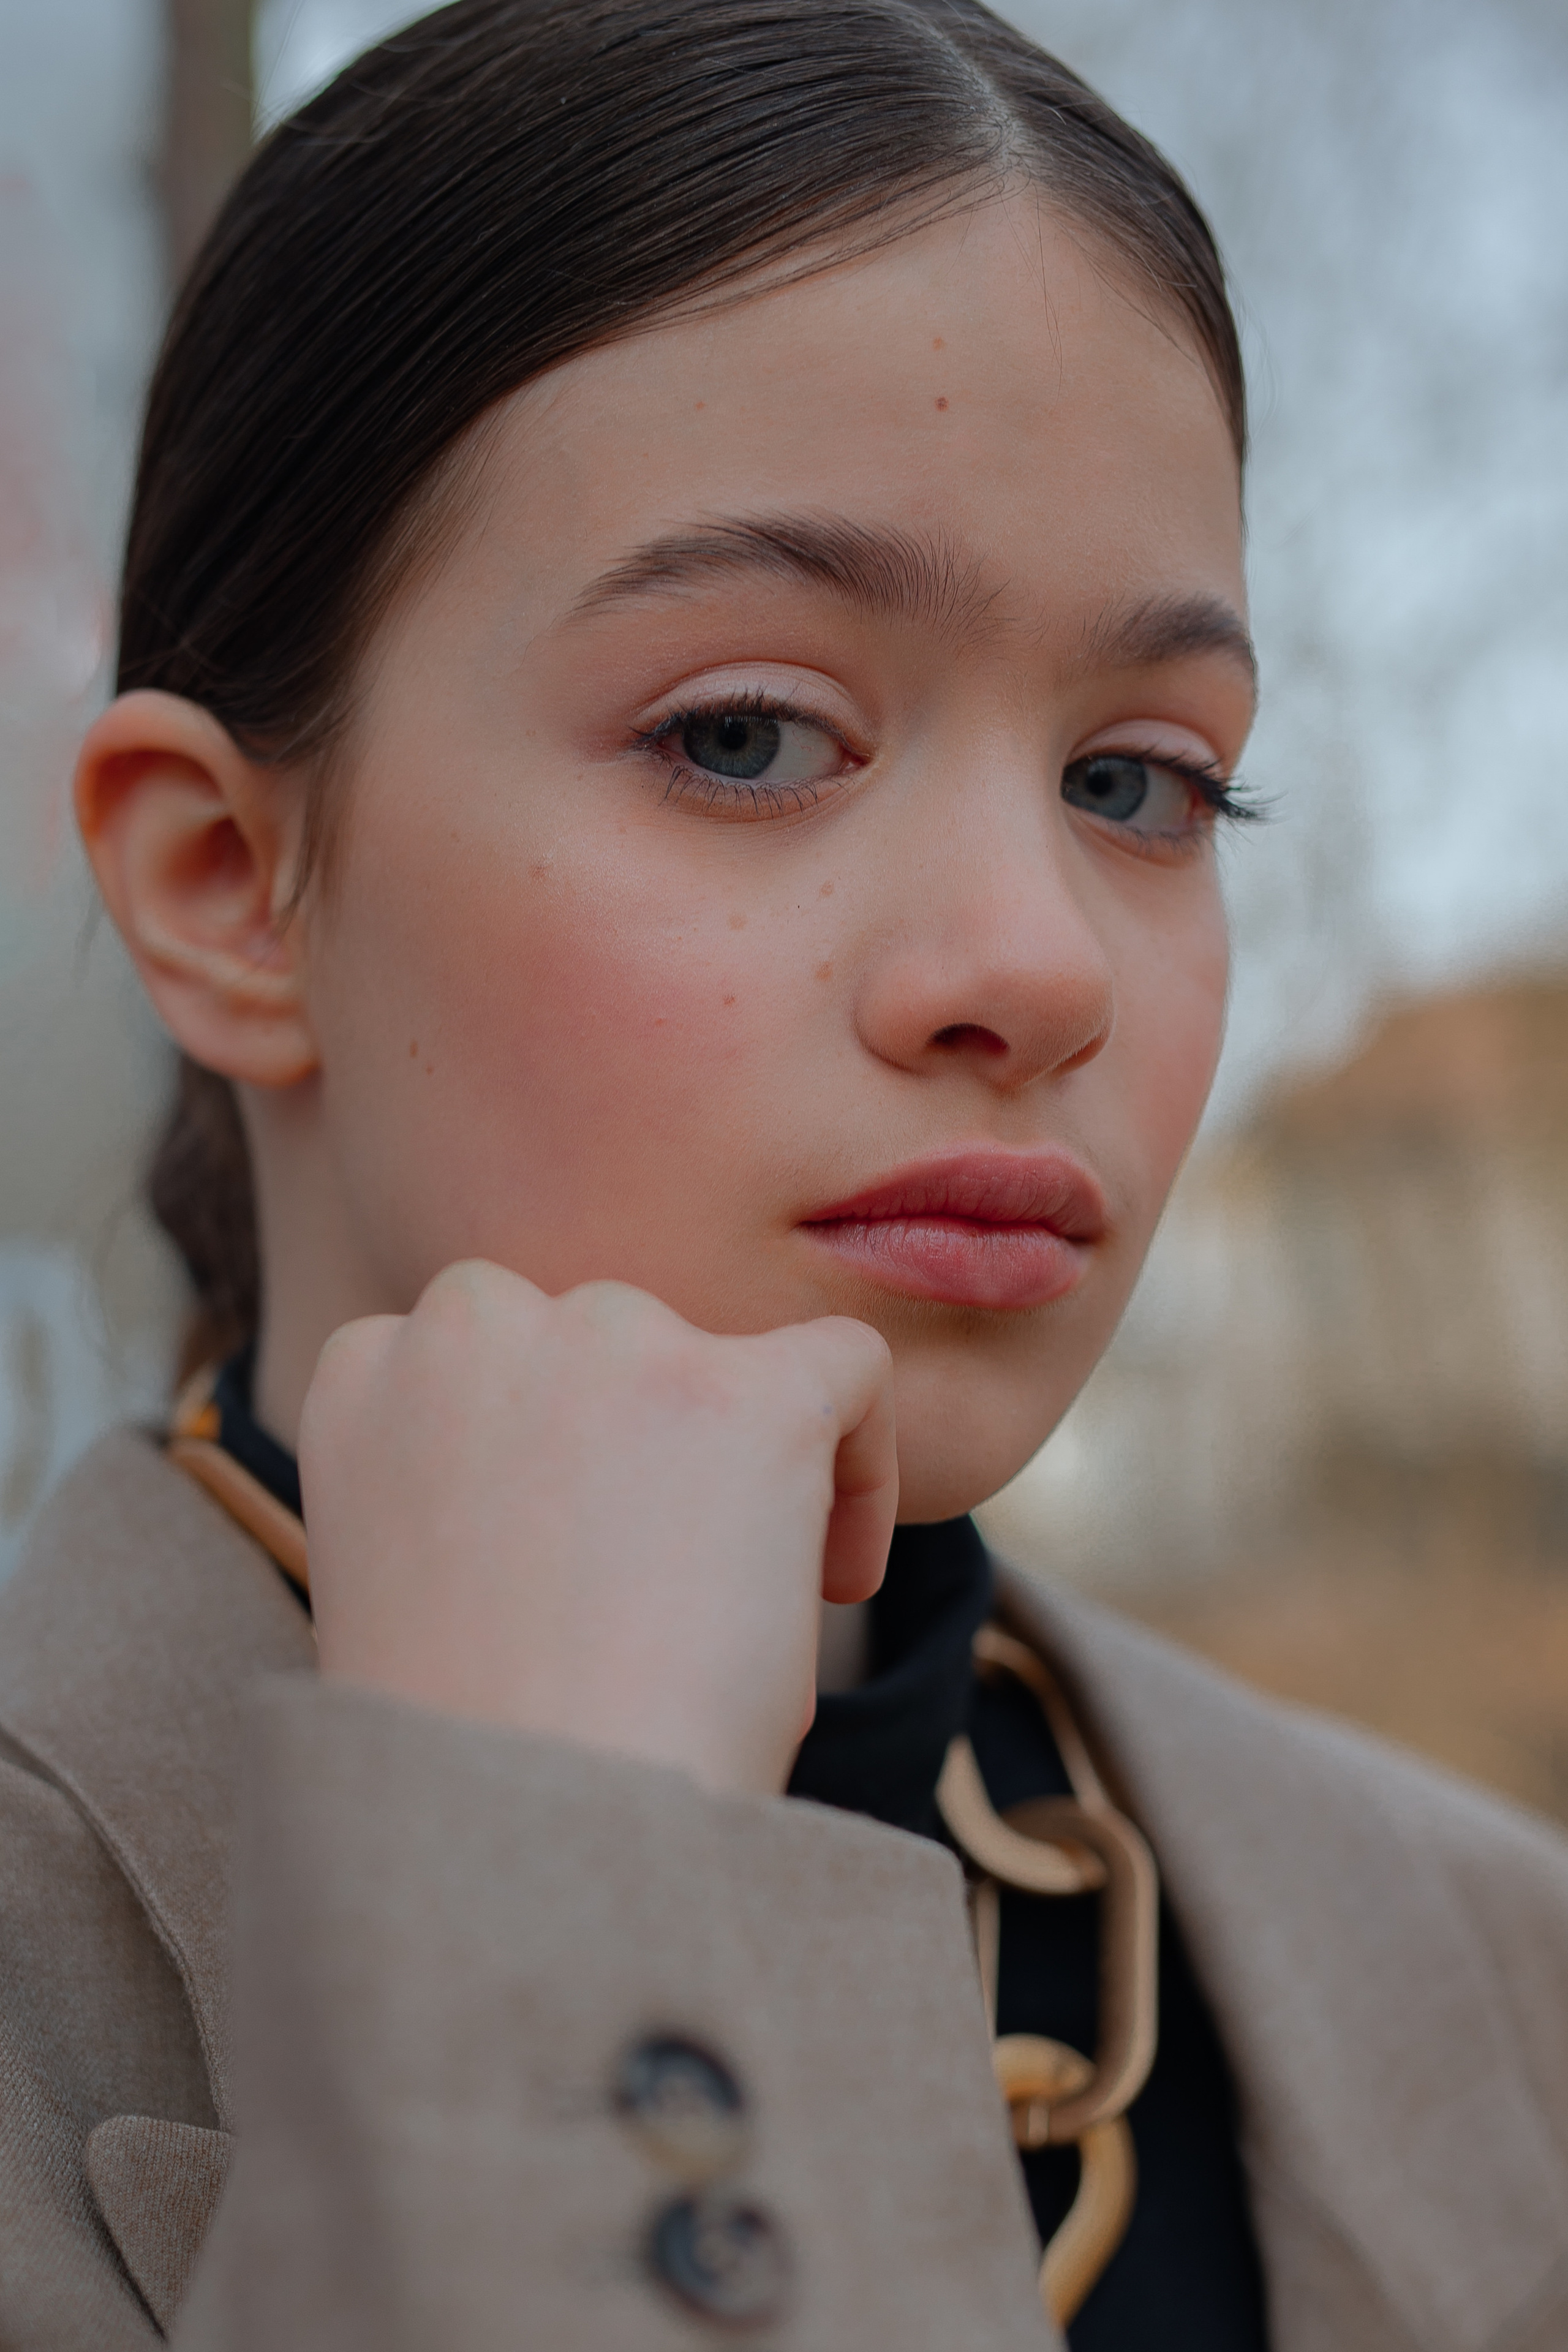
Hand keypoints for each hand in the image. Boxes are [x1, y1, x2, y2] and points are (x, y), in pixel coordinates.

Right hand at [299, 1262, 897, 1794]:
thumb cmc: (476, 1760)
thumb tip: (592, 1480)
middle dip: (643, 1449)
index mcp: (368, 1372)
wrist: (538, 1835)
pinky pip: (848, 1366)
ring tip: (732, 1612)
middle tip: (663, 1596)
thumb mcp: (410, 1580)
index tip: (578, 1558)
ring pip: (714, 1358)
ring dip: (737, 1465)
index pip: (483, 1349)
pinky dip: (865, 1463)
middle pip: (604, 1343)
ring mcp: (613, 1341)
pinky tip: (833, 1578)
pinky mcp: (749, 1393)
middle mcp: (476, 1324)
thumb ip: (466, 1480)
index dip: (549, 1449)